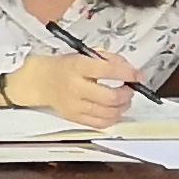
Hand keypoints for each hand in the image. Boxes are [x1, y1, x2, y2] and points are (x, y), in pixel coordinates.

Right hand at [6, 52, 139, 128]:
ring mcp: (74, 105)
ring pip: (108, 113)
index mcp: (77, 66)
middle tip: (130, 89)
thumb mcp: (84, 54)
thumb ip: (108, 59)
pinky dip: (113, 118)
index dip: (129, 73)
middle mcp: (75, 87)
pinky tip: (115, 111)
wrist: (40, 81)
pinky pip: (100, 123)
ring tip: (124, 100)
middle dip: (127, 93)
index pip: (108, 70)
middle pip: (110, 97)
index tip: (138, 75)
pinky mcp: (74, 117)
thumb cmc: (64, 67)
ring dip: (123, 107)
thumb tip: (130, 70)